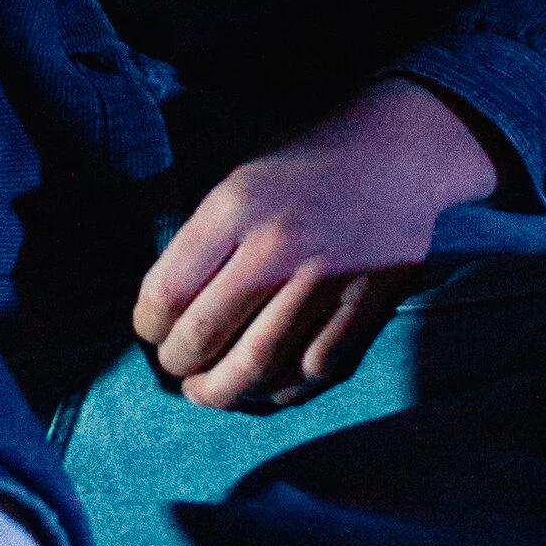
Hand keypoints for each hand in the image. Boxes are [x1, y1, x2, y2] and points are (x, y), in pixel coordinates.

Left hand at [131, 80, 499, 412]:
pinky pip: (311, 371)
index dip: (147, 324)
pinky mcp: (364, 308)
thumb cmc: (306, 165)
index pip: (167, 293)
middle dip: (176, 364)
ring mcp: (325, 283)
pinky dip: (277, 391)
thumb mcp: (239, 179)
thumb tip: (164, 308)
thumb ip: (202, 241)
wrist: (398, 153)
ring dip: (219, 392)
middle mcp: (279, 248)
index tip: (152, 327)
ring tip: (205, 390)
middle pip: (204, 338)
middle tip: (174, 364)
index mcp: (237, 208)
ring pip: (255, 368)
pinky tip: (260, 388)